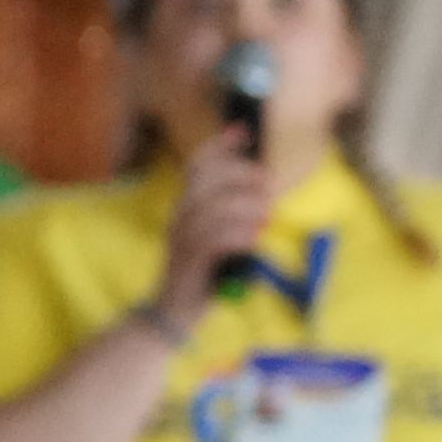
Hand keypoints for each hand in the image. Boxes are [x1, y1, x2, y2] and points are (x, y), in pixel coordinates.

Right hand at [148, 126, 281, 322]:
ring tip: (265, 216)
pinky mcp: (191, 261)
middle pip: (209, 180)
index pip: (198, 166)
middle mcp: (180, 216)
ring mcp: (183, 238)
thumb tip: (262, 197)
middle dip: (244, 176)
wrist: (173, 310)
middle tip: (268, 186)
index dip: (220, 146)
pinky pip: (217, 238)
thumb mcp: (214, 238)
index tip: (244, 131)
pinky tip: (252, 240)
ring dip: (247, 207)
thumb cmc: (200, 273)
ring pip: (216, 207)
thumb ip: (231, 216)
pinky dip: (241, 235)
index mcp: (185, 206)